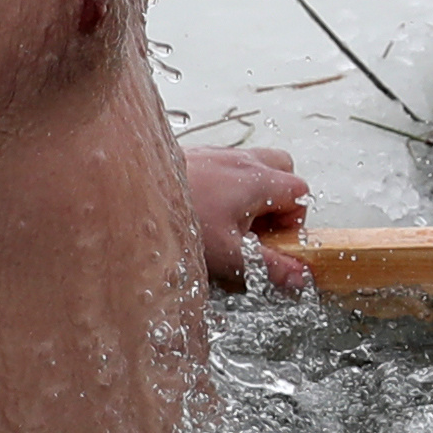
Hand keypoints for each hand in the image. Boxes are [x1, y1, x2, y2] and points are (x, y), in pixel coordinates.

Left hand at [185, 144, 312, 291]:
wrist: (130, 191)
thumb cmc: (182, 221)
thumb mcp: (230, 255)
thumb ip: (270, 267)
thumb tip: (302, 277)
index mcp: (259, 180)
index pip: (300, 193)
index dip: (293, 221)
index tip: (272, 242)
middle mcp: (242, 161)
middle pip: (282, 169)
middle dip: (278, 199)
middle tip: (257, 228)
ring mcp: (218, 154)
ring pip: (253, 165)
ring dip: (251, 191)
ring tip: (230, 220)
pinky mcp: (196, 156)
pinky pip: (225, 166)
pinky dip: (225, 185)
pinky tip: (203, 210)